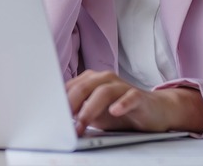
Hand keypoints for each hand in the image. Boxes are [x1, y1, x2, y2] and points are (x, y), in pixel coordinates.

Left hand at [66, 70, 202, 135]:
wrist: (153, 110)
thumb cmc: (119, 111)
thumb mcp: (95, 113)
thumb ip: (78, 112)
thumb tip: (57, 120)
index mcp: (92, 80)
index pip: (71, 87)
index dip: (59, 100)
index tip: (49, 114)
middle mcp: (105, 79)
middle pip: (85, 85)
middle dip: (72, 103)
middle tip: (62, 121)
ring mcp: (122, 86)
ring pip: (104, 91)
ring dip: (91, 108)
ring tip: (82, 122)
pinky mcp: (139, 96)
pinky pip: (130, 97)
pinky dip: (122, 104)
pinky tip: (115, 111)